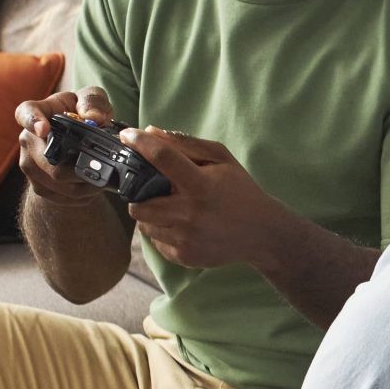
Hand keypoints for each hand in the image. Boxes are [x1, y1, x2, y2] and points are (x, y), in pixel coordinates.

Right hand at [15, 87, 115, 201]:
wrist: (74, 141)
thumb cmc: (81, 113)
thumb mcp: (92, 99)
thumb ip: (94, 102)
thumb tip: (94, 119)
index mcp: (37, 112)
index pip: (26, 113)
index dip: (33, 121)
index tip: (43, 128)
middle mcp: (27, 140)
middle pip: (49, 162)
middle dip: (80, 168)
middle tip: (104, 167)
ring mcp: (30, 165)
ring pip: (58, 184)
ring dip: (84, 184)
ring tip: (103, 176)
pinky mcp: (38, 186)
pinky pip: (62, 197)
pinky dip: (83, 195)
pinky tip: (94, 186)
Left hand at [120, 130, 294, 269]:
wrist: (261, 233)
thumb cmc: (240, 190)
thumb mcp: (221, 159)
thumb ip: (186, 144)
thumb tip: (151, 132)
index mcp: (201, 184)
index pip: (161, 157)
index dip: (140, 143)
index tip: (127, 136)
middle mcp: (190, 213)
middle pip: (138, 203)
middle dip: (137, 193)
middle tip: (149, 188)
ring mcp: (185, 238)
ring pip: (144, 224)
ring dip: (150, 213)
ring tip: (169, 206)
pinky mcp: (183, 256)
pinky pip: (156, 241)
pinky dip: (162, 230)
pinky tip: (181, 225)